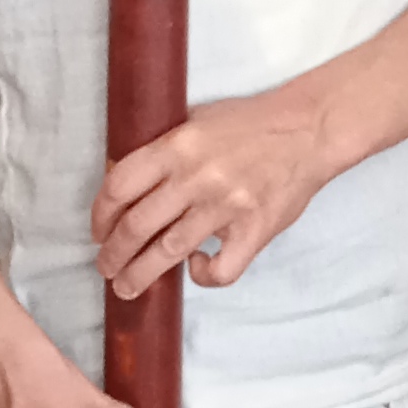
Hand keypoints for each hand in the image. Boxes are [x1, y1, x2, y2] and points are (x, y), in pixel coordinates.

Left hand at [92, 84, 338, 296]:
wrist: (309, 130)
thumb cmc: (251, 123)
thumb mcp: (196, 120)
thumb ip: (161, 148)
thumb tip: (120, 175)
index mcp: (176, 146)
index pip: (119, 186)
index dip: (100, 215)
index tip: (98, 232)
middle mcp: (195, 178)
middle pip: (136, 227)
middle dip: (112, 254)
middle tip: (106, 267)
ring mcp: (225, 207)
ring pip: (168, 253)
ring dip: (139, 275)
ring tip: (127, 287)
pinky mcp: (253, 231)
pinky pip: (220, 270)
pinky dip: (203, 276)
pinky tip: (196, 269)